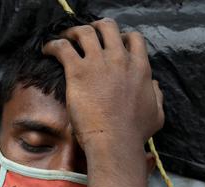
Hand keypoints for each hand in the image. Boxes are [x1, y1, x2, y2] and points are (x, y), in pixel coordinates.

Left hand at [42, 18, 163, 152]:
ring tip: (65, 37)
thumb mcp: (157, 114)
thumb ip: (157, 96)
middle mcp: (120, 59)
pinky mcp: (78, 71)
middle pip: (108, 27)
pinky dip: (53, 45)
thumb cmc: (135, 133)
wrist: (115, 141)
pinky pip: (63, 47)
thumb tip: (155, 85)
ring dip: (73, 32)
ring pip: (84, 32)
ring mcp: (98, 63)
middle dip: (96, 28)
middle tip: (87, 36)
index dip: (122, 37)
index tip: (113, 44)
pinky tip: (47, 49)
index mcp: (140, 67)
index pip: (133, 38)